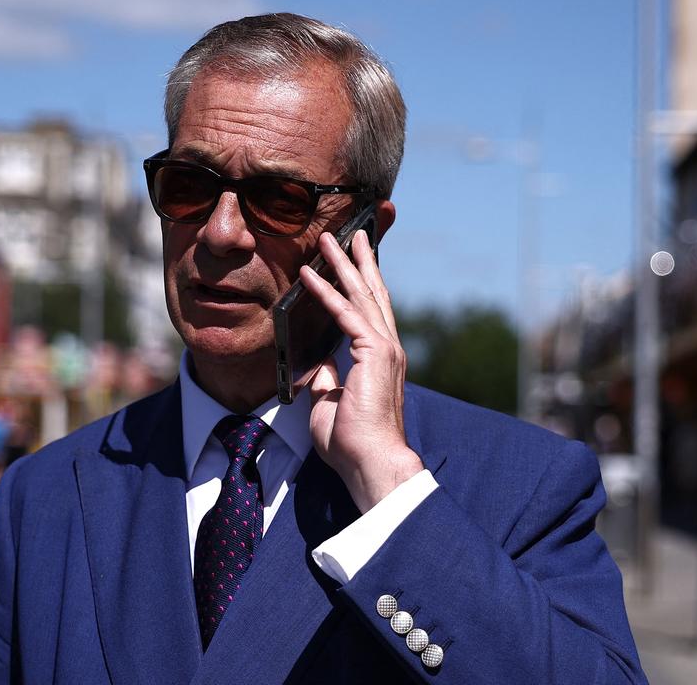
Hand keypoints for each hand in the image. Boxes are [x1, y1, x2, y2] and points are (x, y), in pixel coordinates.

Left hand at [300, 229, 422, 513]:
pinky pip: (344, 312)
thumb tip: (317, 364)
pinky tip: (309, 274)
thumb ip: (327, 380)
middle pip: (372, 294)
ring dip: (343, 264)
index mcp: (380, 360)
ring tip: (331, 238)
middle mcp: (387, 348)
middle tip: (352, 234)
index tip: (352, 264)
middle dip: (360, 261)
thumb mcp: (330, 404)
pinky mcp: (372, 352)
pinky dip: (325, 291)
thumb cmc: (352, 442)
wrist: (370, 461)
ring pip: (361, 294)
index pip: (370, 313)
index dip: (361, 286)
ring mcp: (383, 348)